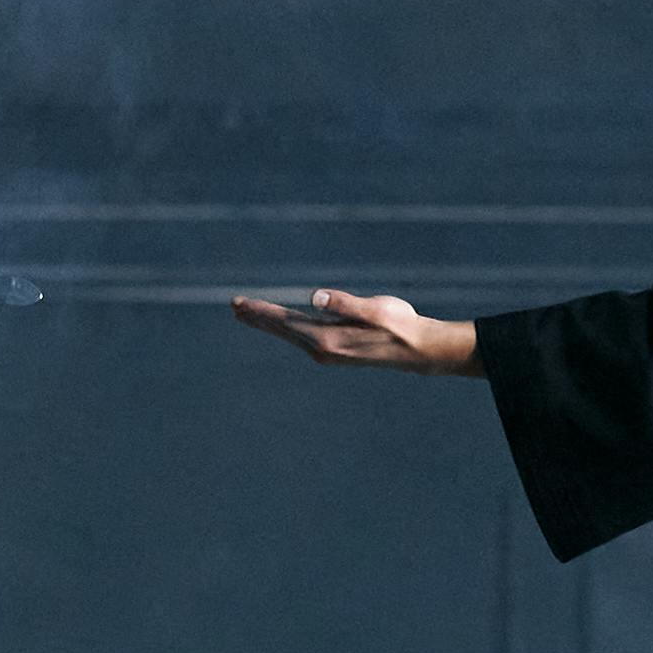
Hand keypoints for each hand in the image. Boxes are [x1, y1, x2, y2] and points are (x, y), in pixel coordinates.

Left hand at [233, 289, 478, 376]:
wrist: (418, 351)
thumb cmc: (400, 325)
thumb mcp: (373, 309)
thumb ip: (343, 303)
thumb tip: (314, 298)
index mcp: (328, 339)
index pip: (285, 322)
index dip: (261, 312)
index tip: (239, 304)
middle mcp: (323, 350)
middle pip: (283, 330)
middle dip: (259, 318)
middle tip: (235, 307)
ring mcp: (328, 354)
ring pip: (291, 335)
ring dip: (271, 324)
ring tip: (251, 314)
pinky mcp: (336, 353)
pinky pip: (302, 338)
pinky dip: (287, 329)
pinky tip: (285, 326)